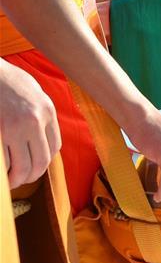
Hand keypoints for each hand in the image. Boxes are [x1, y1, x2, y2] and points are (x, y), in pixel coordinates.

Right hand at [0, 60, 60, 187]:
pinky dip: (3, 171)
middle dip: (31, 176)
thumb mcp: (32, 91)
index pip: (54, 147)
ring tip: (10, 182)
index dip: (45, 162)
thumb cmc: (5, 79)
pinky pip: (4, 160)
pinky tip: (1, 174)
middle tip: (21, 181)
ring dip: (17, 179)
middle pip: (41, 161)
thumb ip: (39, 112)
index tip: (36, 167)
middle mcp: (34, 120)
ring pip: (22, 165)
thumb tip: (41, 135)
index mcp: (47, 111)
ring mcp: (14, 127)